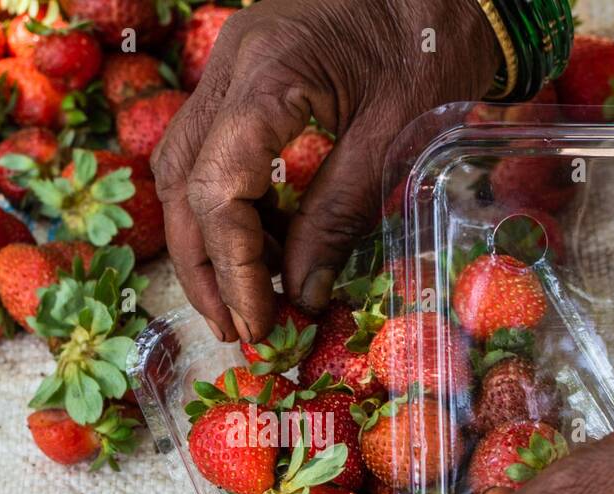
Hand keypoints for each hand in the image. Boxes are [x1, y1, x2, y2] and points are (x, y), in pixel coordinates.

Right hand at [151, 0, 497, 342]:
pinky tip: (268, 242)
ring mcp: (231, 66)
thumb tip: (300, 291)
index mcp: (267, 74)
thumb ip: (339, 217)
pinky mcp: (245, 75)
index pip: (217, 190)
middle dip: (202, 266)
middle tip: (235, 328)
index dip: (233, 268)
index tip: (259, 322)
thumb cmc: (433, 44)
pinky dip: (231, 205)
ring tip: (249, 294)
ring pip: (183, 166)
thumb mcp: (395, 138)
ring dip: (208, 239)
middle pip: (181, 181)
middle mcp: (231, 65)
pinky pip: (213, 150)